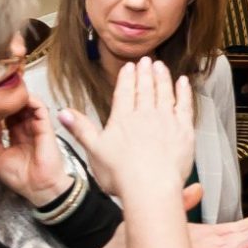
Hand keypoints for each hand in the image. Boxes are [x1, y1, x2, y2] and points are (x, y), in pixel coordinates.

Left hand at [0, 100, 72, 204]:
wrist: (36, 187)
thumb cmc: (17, 176)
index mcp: (15, 137)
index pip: (7, 117)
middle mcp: (26, 130)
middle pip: (17, 108)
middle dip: (7, 99)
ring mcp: (36, 127)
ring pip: (28, 105)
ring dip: (18, 97)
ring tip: (6, 90)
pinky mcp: (46, 127)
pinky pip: (40, 108)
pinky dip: (31, 100)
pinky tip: (19, 97)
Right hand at [56, 58, 194, 202]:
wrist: (150, 187)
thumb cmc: (121, 175)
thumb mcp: (94, 151)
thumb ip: (80, 129)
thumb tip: (63, 113)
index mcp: (123, 119)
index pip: (124, 92)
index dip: (127, 78)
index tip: (129, 67)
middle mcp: (145, 115)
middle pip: (145, 88)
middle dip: (145, 72)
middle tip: (146, 60)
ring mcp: (166, 121)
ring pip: (164, 92)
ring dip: (162, 77)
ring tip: (160, 66)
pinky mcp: (184, 130)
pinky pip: (184, 105)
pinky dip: (183, 92)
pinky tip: (183, 82)